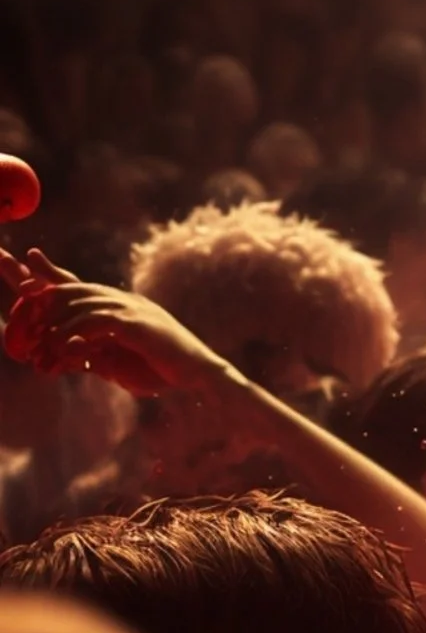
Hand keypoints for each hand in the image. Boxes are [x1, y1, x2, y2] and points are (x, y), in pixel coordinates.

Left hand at [0, 249, 228, 396]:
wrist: (199, 376)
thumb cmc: (164, 371)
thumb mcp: (121, 361)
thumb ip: (95, 353)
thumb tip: (70, 357)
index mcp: (120, 306)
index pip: (79, 284)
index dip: (52, 271)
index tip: (28, 256)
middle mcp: (124, 301)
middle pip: (72, 288)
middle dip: (41, 291)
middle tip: (19, 306)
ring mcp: (132, 309)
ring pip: (79, 306)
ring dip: (54, 330)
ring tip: (40, 353)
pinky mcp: (138, 324)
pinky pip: (97, 323)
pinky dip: (76, 337)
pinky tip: (65, 353)